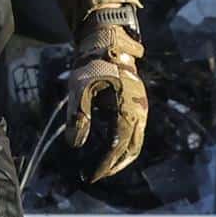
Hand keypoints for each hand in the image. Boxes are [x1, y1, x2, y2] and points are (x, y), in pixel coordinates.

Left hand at [66, 4, 147, 181]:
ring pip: (136, 141)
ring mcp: (140, 106)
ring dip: (121, 157)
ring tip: (103, 167)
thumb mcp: (79, 88)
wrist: (107, 41)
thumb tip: (75, 145)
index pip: (119, 144)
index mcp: (127, 106)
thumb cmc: (91, 63)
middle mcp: (139, 109)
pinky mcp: (136, 103)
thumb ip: (79, 116)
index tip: (92, 175)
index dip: (106, 163)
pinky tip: (110, 149)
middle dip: (115, 165)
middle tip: (96, 176)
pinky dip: (124, 144)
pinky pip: (134, 130)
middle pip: (132, 147)